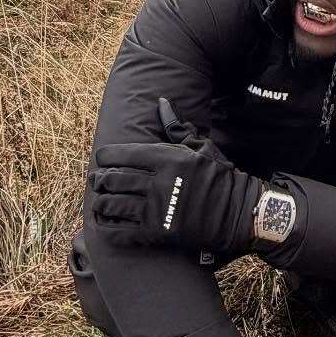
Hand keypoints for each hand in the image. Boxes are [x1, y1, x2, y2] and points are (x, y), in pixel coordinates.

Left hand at [90, 101, 260, 253]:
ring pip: (112, 205)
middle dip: (99, 180)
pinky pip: (120, 232)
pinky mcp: (157, 234)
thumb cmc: (219, 176)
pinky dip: (107, 228)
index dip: (105, 156)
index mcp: (167, 159)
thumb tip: (162, 102)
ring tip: (100, 202)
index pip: (121, 154)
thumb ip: (176, 126)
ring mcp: (156, 210)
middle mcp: (158, 183)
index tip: (102, 159)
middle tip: (97, 182)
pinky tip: (105, 224)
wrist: (238, 213)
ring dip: (101, 203)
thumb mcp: (200, 147)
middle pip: (112, 180)